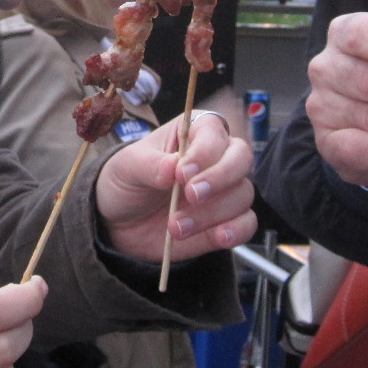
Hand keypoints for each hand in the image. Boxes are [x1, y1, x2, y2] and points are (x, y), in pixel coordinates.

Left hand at [95, 113, 255, 262]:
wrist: (120, 222)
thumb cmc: (127, 181)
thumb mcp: (127, 167)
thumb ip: (150, 165)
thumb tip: (172, 166)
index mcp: (193, 132)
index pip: (213, 131)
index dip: (204, 151)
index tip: (181, 173)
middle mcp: (215, 158)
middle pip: (241, 158)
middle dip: (219, 178)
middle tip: (191, 195)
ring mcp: (223, 191)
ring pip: (242, 193)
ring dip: (212, 212)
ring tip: (175, 226)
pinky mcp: (225, 221)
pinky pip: (247, 223)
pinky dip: (237, 230)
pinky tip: (218, 236)